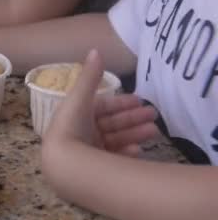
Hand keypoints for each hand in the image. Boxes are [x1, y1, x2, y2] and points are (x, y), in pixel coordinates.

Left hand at [44, 50, 158, 155]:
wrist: (64, 164)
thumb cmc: (70, 127)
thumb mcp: (80, 98)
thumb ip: (90, 76)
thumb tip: (95, 49)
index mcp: (75, 115)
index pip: (101, 107)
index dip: (121, 103)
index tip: (140, 101)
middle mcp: (81, 133)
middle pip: (111, 123)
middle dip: (133, 118)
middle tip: (154, 115)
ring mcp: (88, 152)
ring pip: (116, 139)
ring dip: (134, 134)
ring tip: (154, 131)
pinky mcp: (95, 170)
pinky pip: (113, 159)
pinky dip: (126, 153)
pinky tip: (138, 150)